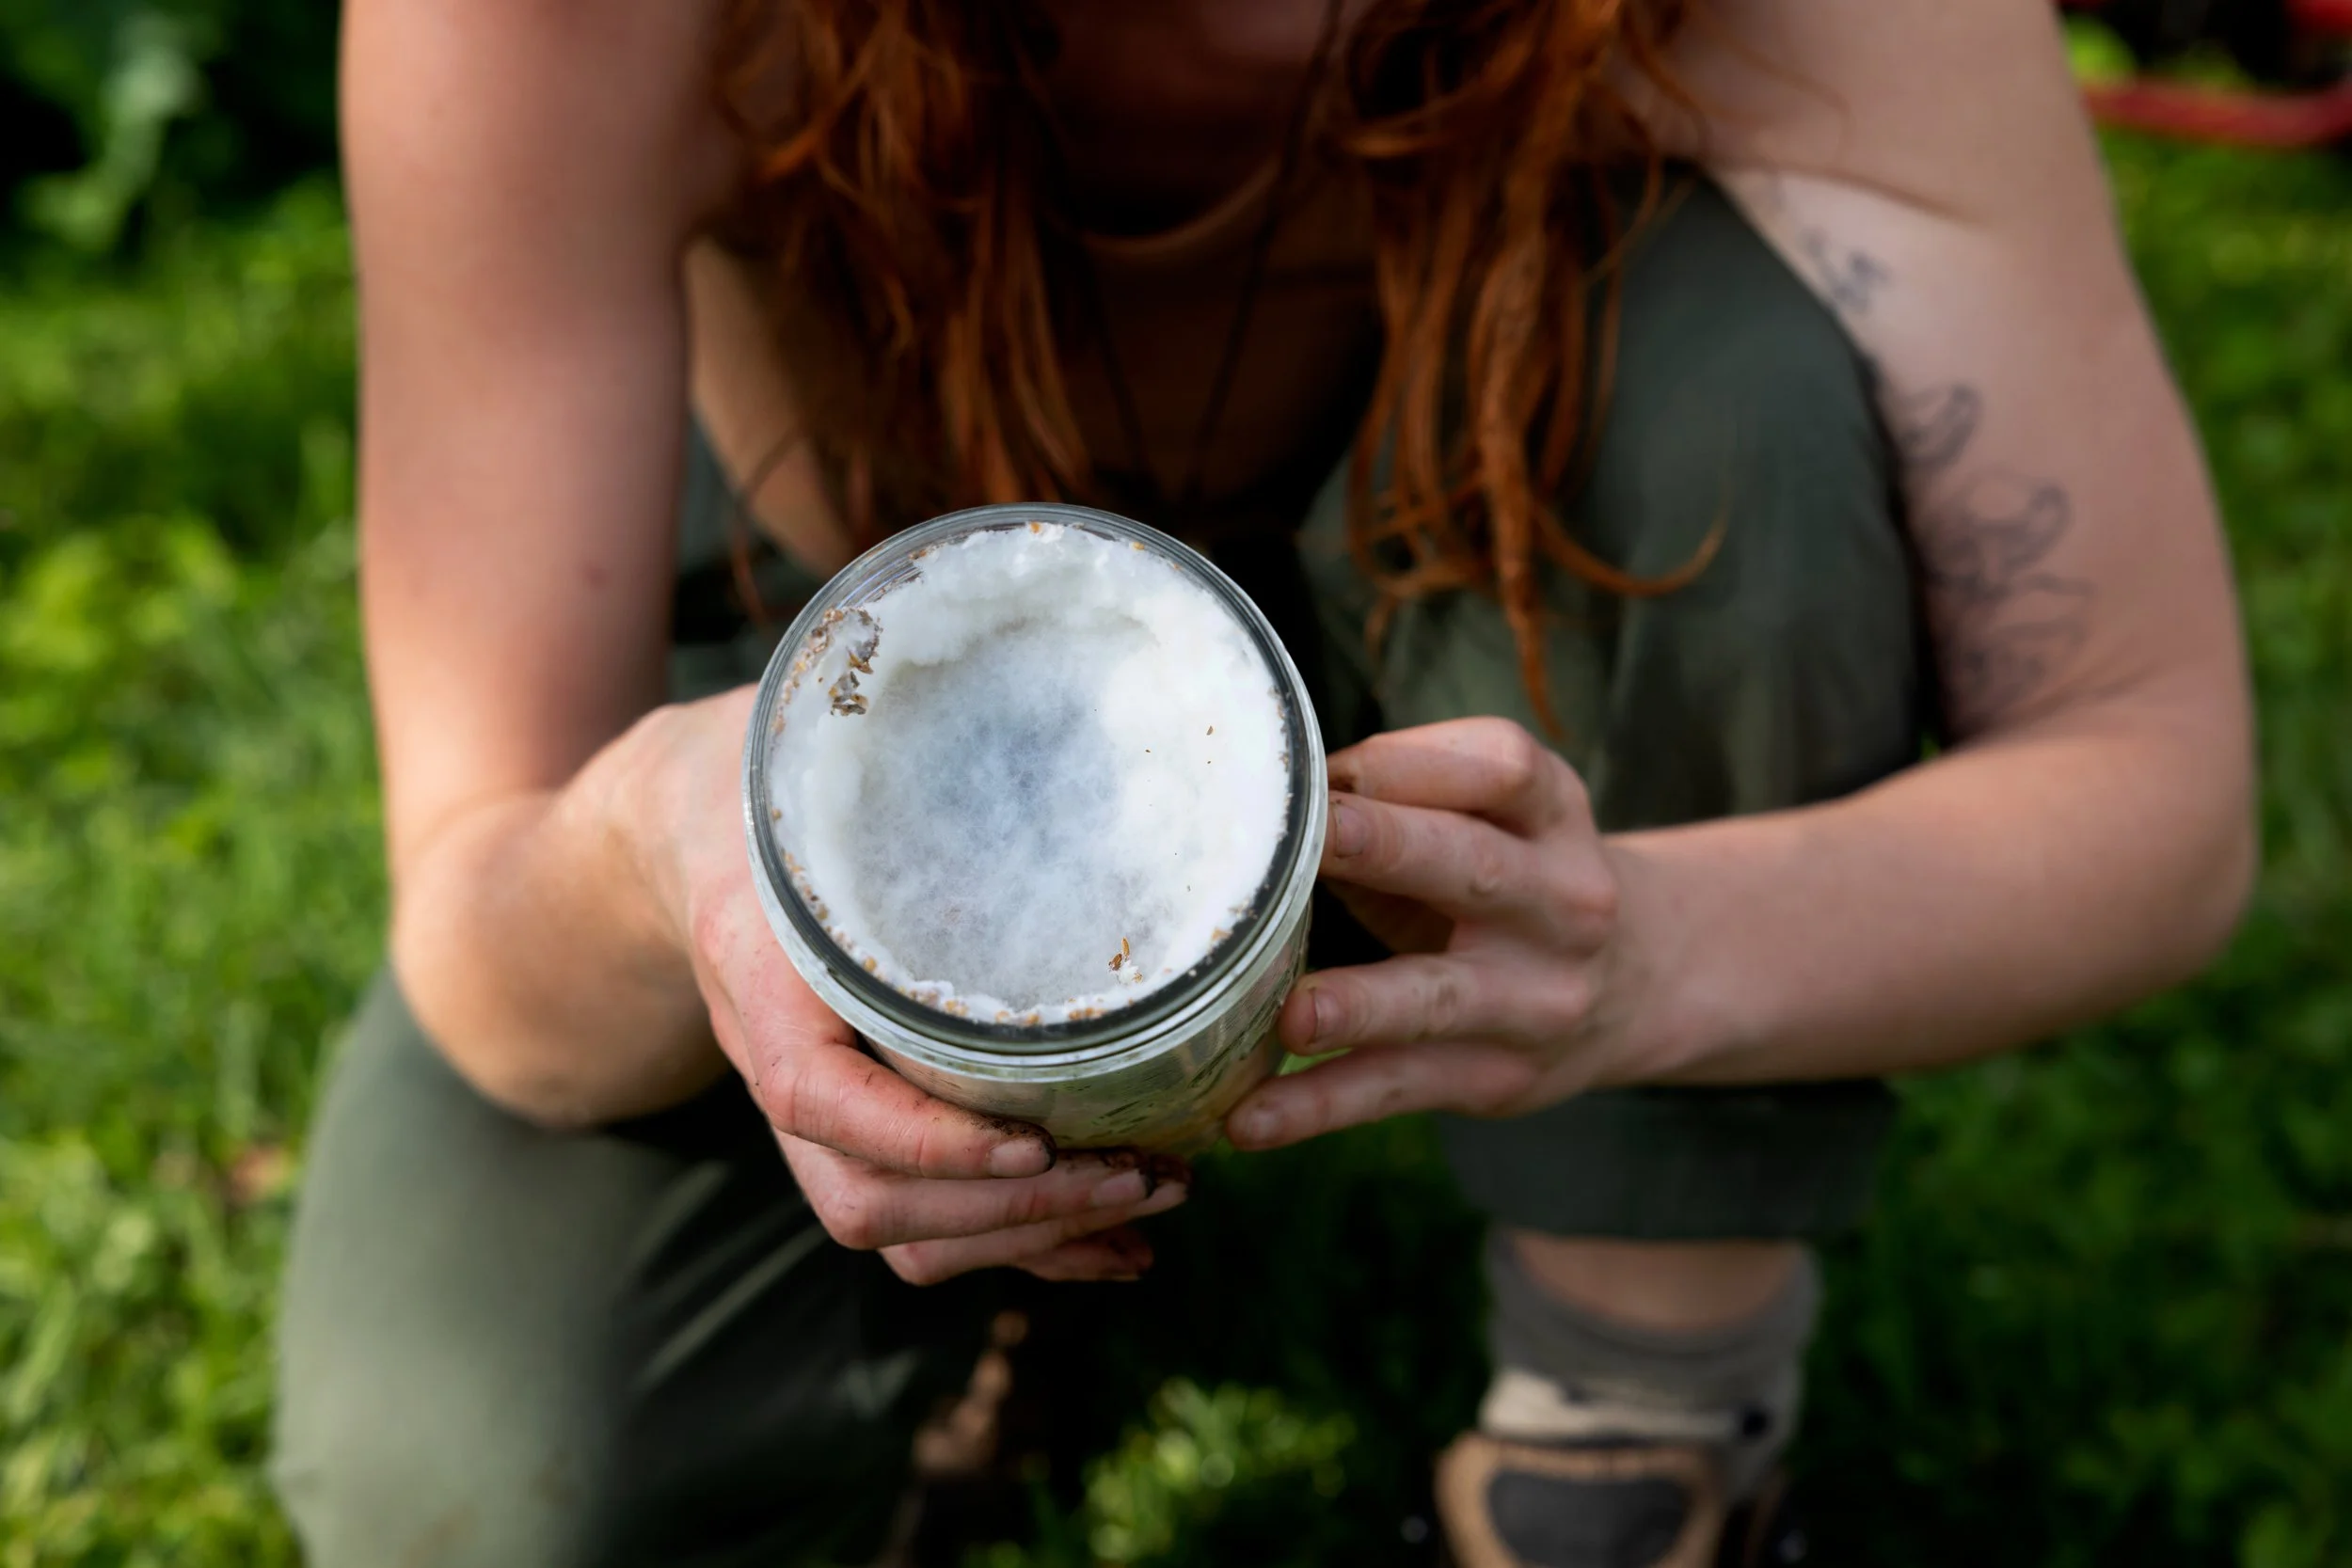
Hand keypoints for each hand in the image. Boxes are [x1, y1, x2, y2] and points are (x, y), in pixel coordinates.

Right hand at [646, 689, 1189, 1283]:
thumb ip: (883, 709)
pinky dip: (1025, 1244)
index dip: (925, 1140)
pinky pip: (925, 1224)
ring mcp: (818, 1106)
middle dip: (1014, 1212)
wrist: (677, 827)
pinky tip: (1118, 1234)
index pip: (816, 1096)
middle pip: (868, 1203)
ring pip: (900, 1235)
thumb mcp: (805, 727)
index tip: (1037, 1138)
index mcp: (761, 969)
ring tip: (1154, 1200)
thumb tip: (1017, 643)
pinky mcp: (862, 1122)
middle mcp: (780, 1059)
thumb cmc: (769, 765)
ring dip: (1032, 1239)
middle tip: (1147, 1173)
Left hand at [1222, 717, 1638, 1150]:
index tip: (1320, 772)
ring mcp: (1534, 999)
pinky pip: (1398, 1087)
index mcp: (1555, 814)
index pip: (1499, 768)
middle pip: (1473, 866)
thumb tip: (1274, 806)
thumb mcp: (1497, 821)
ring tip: (1292, 1016)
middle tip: (1310, 840)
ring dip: (1360, 1006)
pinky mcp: (1496, 1078)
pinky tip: (1252, 1119)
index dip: (1407, 763)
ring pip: (1438, 998)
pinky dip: (1320, 1105)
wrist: (1641, 985)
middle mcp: (1561, 903)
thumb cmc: (1514, 880)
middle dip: (1386, 848)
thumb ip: (1400, 802)